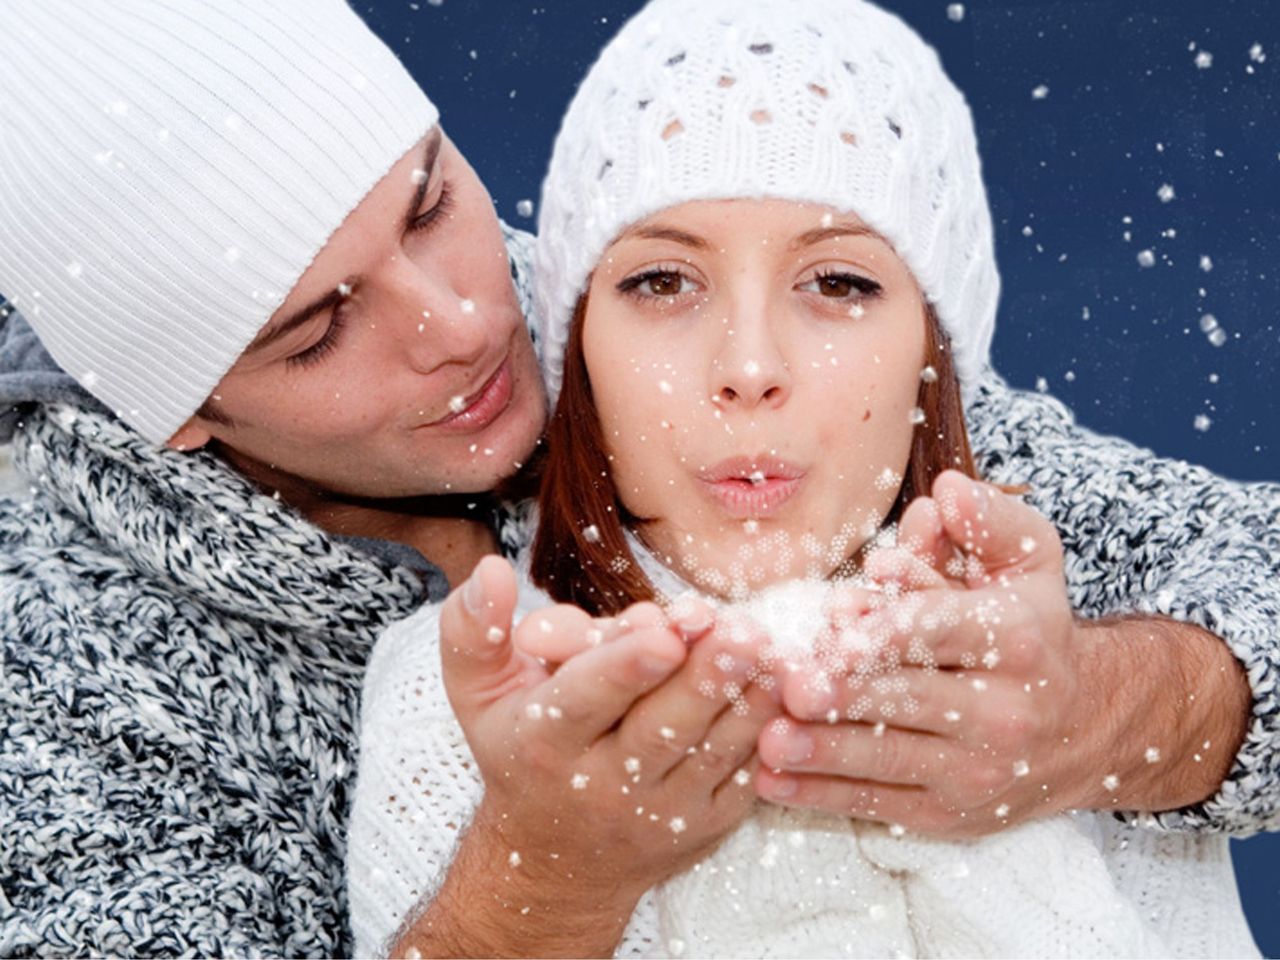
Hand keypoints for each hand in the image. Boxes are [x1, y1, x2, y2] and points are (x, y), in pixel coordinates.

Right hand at [440, 557, 776, 919]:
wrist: (553, 862)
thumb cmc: (520, 752)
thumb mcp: (479, 694)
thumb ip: (476, 629)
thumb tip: (491, 570)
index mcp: (543, 743)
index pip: (585, 701)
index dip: (624, 666)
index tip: (663, 632)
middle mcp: (599, 785)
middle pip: (659, 729)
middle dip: (703, 678)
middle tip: (742, 630)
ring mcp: (656, 813)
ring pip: (709, 754)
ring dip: (746, 701)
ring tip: (773, 652)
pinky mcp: (702, 826)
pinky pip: (740, 781)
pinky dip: (767, 735)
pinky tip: (785, 692)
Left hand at [757, 470, 1098, 836]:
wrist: (1083, 730)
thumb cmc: (1032, 631)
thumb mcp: (1031, 564)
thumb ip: (989, 522)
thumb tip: (946, 491)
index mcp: (1016, 639)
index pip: (947, 631)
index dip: (892, 630)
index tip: (841, 631)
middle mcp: (1003, 711)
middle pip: (911, 698)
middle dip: (847, 693)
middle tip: (793, 685)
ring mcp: (974, 770)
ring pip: (888, 758)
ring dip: (824, 751)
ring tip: (770, 740)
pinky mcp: (946, 812)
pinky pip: (878, 803)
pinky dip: (822, 795)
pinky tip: (774, 782)